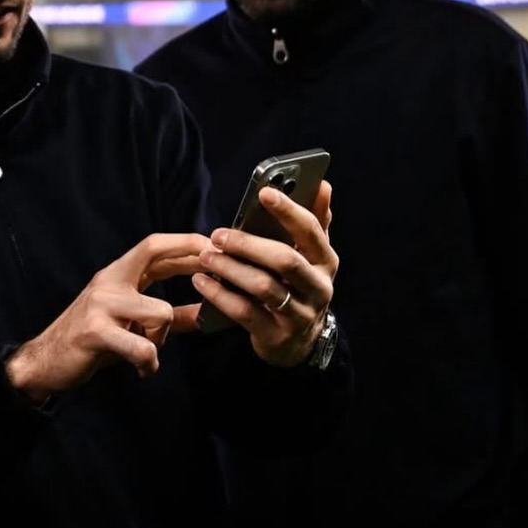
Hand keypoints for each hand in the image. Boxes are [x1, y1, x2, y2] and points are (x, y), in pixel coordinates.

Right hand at [5, 232, 207, 400]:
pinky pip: (143, 346)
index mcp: (116, 275)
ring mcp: (101, 304)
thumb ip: (167, 317)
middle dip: (190, 255)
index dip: (184, 242)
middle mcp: (108, 281)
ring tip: (147, 352)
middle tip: (218, 269)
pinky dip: (148, 362)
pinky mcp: (96, 331)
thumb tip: (203, 314)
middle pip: (152, 251)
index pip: (153, 246)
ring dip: (162, 337)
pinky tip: (141, 368)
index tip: (214, 245)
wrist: (46, 360)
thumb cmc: (92, 341)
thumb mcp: (130, 324)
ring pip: (160, 310)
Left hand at [191, 181, 337, 367]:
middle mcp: (318, 288)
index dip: (288, 211)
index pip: (310, 231)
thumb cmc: (298, 285)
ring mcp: (299, 315)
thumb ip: (313, 222)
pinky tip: (201, 282)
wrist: (299, 342)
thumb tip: (323, 185)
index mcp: (326, 261)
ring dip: (230, 269)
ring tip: (206, 256)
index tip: (263, 192)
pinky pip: (245, 313)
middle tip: (218, 234)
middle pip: (285, 260)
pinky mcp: (277, 336)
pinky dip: (220, 296)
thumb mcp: (310, 256)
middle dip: (248, 244)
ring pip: (264, 287)